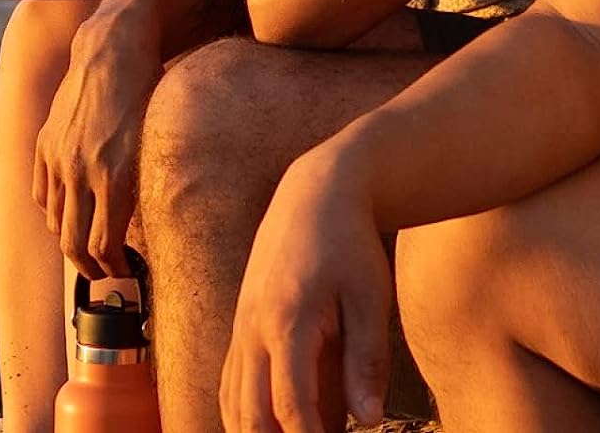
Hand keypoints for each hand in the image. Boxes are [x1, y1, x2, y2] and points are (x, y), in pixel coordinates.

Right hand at [32, 9, 161, 279]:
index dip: (114, 269)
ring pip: (54, 222)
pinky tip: (67, 212)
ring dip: (69, 241)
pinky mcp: (45, 143)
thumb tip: (140, 223)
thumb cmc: (148, 90)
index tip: (126, 273)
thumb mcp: (155, 140)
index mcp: (114, 175)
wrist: (112, 48)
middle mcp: (81, 170)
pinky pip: (40, 193)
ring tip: (87, 246)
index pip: (104, 246)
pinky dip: (51, 212)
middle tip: (105, 273)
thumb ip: (142, 182)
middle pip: (74, 244)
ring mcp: (58, 157)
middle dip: (90, 268)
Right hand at [221, 146, 389, 432]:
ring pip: (233, 402)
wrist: (314, 192)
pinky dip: (243, 414)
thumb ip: (367, 361)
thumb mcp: (369, 297)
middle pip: (250, 414)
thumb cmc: (349, 243)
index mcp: (287, 321)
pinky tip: (267, 428)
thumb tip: (369, 420)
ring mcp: (241, 324)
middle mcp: (253, 327)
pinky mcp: (241, 320)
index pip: (291, 406)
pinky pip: (230, 381)